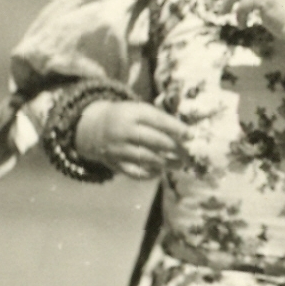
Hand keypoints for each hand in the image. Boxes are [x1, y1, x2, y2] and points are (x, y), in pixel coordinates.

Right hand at [74, 100, 191, 179]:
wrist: (93, 128)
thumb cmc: (126, 118)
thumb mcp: (139, 111)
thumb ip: (160, 121)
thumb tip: (187, 136)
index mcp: (132, 113)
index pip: (158, 120)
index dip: (177, 128)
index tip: (191, 136)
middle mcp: (124, 130)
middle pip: (156, 141)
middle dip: (176, 149)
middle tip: (189, 156)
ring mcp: (118, 148)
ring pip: (148, 158)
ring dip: (167, 163)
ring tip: (179, 164)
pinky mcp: (114, 163)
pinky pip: (135, 172)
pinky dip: (150, 174)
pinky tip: (160, 171)